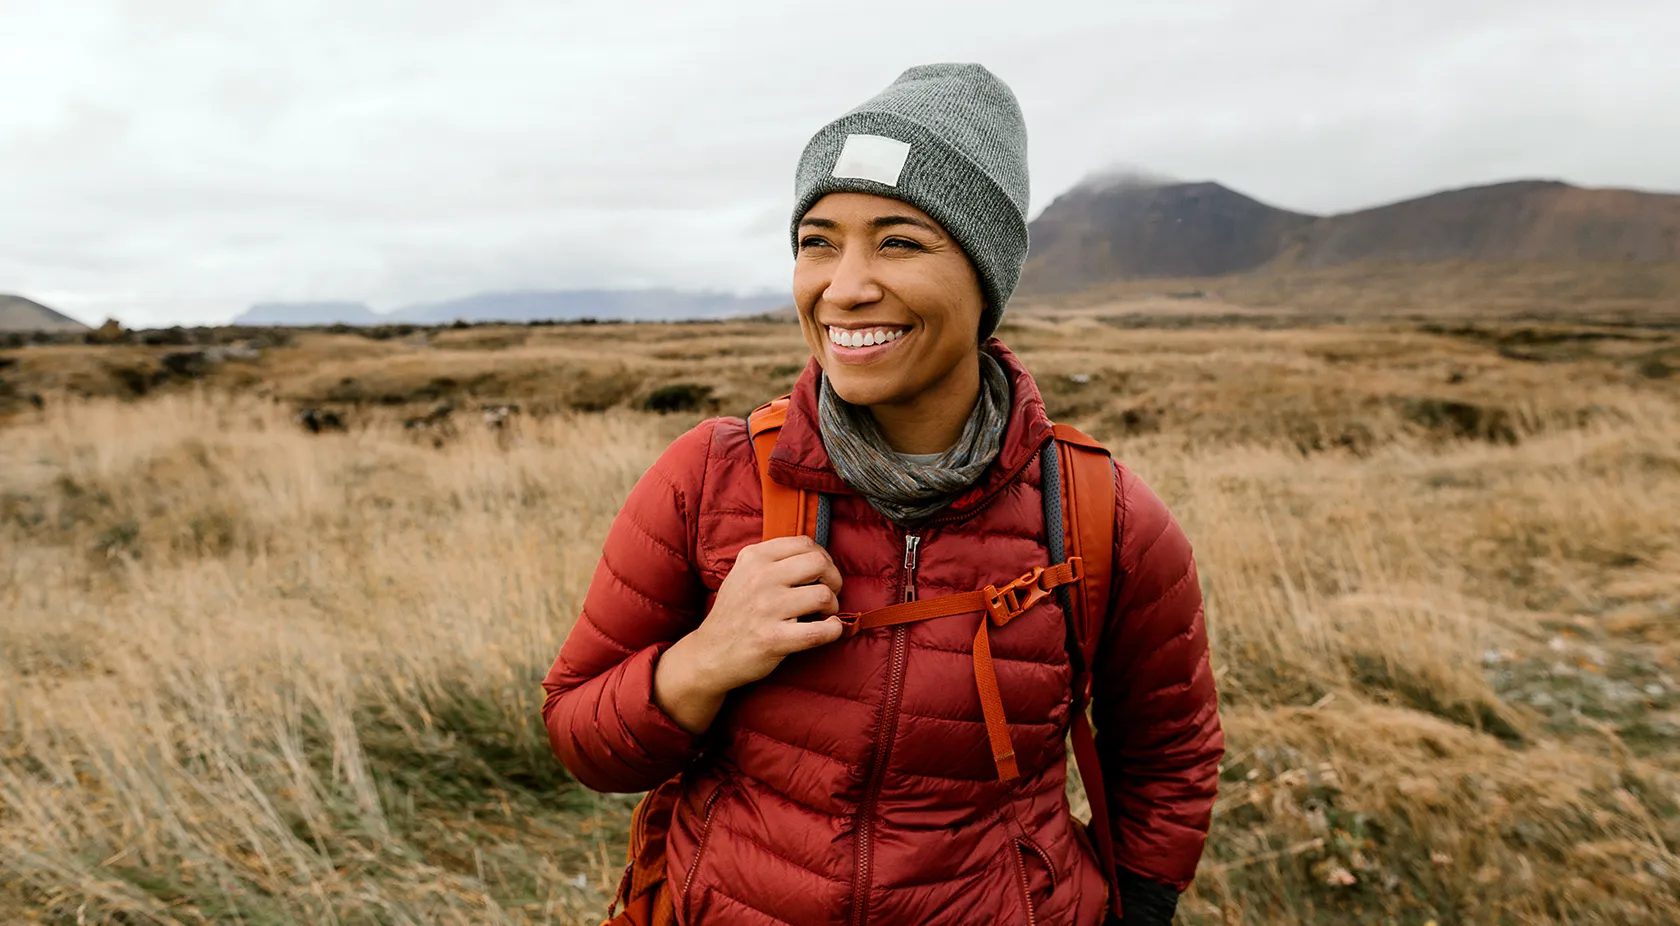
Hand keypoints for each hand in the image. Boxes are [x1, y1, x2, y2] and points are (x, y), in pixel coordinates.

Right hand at [654, 536, 844, 732]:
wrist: (710, 653)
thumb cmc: (735, 613)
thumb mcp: (743, 573)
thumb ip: (772, 559)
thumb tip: (817, 556)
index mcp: (754, 558)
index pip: (805, 543)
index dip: (823, 558)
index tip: (822, 574)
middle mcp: (759, 578)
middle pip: (819, 564)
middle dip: (833, 579)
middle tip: (828, 594)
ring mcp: (766, 608)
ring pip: (823, 596)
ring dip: (833, 606)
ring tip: (823, 614)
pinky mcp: (774, 639)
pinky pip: (820, 631)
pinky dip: (833, 630)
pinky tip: (829, 629)